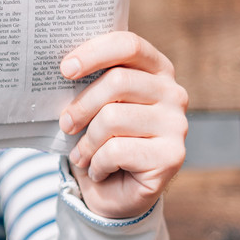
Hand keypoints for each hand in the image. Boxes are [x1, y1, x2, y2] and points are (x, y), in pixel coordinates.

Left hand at [59, 31, 186, 218]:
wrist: (114, 193)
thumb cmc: (100, 140)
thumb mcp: (92, 106)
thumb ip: (88, 82)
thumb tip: (62, 67)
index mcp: (156, 70)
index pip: (129, 45)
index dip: (94, 52)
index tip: (65, 69)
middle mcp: (173, 93)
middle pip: (118, 81)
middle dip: (82, 105)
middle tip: (65, 124)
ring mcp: (177, 124)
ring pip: (113, 117)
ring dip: (87, 142)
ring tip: (82, 154)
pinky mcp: (172, 156)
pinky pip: (117, 150)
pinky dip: (97, 163)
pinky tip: (99, 170)